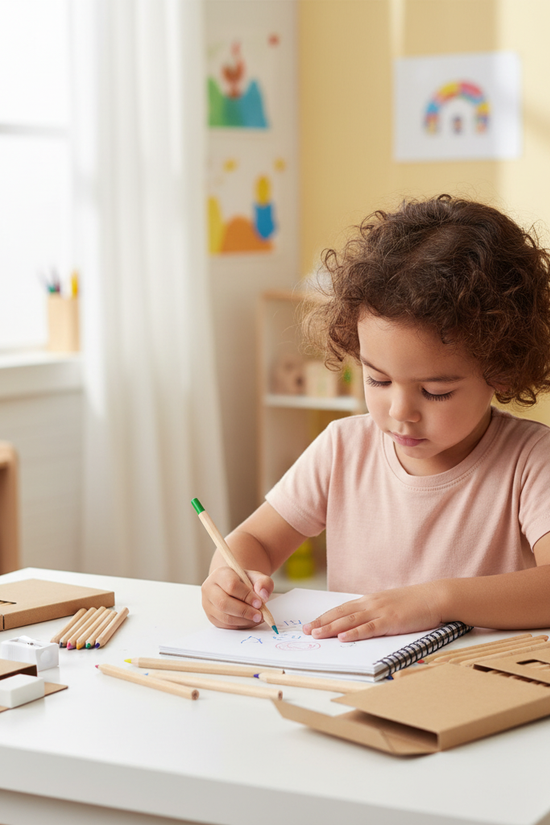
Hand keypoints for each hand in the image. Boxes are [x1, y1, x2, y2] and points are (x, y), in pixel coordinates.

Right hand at [201, 566, 274, 629]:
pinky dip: (240, 626)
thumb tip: (262, 596)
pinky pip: (225, 626)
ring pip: (224, 617)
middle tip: (259, 615)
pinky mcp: (211, 617)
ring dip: (244, 621)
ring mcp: (207, 604)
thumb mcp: (256, 577)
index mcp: (220, 574)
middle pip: (224, 603)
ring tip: (257, 619)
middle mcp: (209, 588)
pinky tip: (249, 621)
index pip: (231, 585)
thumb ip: (264, 583)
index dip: (246, 596)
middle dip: (244, 611)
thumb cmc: (244, 581)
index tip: (259, 602)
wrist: (233, 586)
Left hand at [302, 582, 441, 640]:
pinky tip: (342, 637)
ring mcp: (380, 612)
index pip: (343, 609)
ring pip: (350, 621)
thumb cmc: (415, 603)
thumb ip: (376, 612)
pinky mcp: (391, 621)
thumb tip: (363, 622)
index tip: (312, 623)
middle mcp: (371, 604)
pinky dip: (354, 633)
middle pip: (341, 614)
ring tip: (316, 634)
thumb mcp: (391, 605)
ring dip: (331, 628)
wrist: (435, 597)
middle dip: (322, 622)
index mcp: (371, 600)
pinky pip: (369, 628)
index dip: (325, 616)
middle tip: (306, 630)